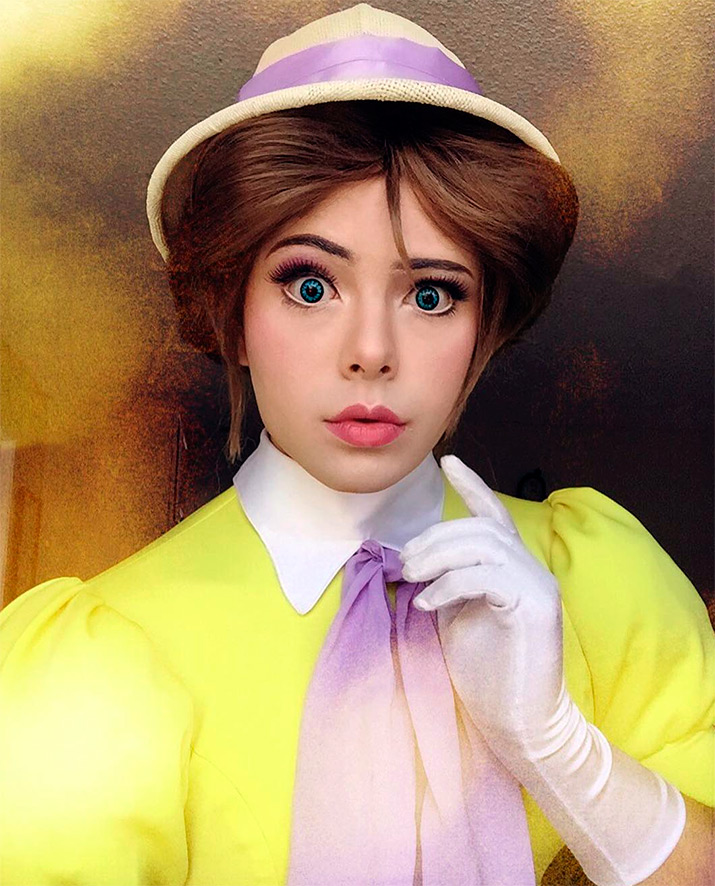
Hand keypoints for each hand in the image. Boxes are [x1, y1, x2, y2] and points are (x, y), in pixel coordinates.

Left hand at [400, 455, 686, 885]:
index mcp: (511, 568)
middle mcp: (530, 569)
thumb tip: (410, 561)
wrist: (518, 723)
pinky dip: (449, 584)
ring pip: (483, 544)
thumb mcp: (455, 616)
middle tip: (404, 564)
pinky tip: (428, 603)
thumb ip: (444, 583)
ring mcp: (537, 586)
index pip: (493, 516)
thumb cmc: (486, 672)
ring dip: (438, 556)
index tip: (448, 462)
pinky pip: (487, 575)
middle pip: (479, 528)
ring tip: (412, 579)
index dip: (472, 486)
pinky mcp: (536, 607)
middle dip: (433, 538)